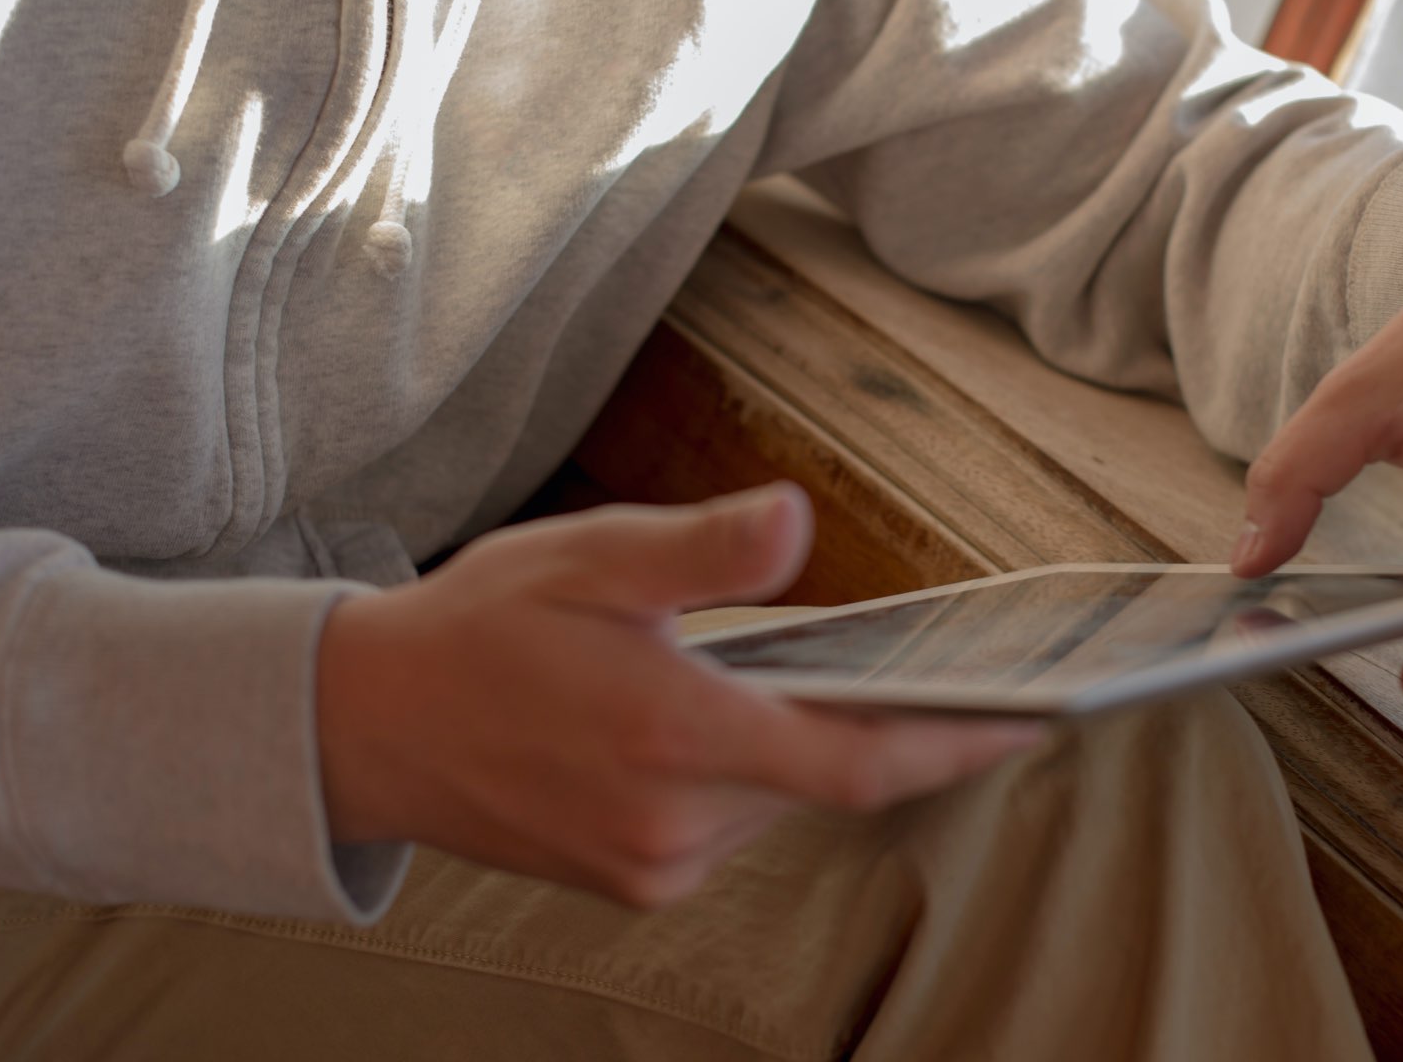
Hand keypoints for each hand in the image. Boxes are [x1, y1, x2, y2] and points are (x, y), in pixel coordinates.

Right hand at [316, 483, 1041, 905]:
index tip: (1035, 719)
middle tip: (938, 667)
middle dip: (883, 727)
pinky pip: (733, 827)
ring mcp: (652, 864)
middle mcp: (672, 822)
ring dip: (808, 746)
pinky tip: (734, 718)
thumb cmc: (479, 628)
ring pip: (781, 804)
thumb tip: (798, 523)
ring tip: (817, 675)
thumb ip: (703, 549)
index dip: (957, 743)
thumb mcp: (589, 557)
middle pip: (827, 783)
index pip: (856, 763)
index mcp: (671, 734)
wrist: (368, 726)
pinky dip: (756, 773)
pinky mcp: (632, 880)